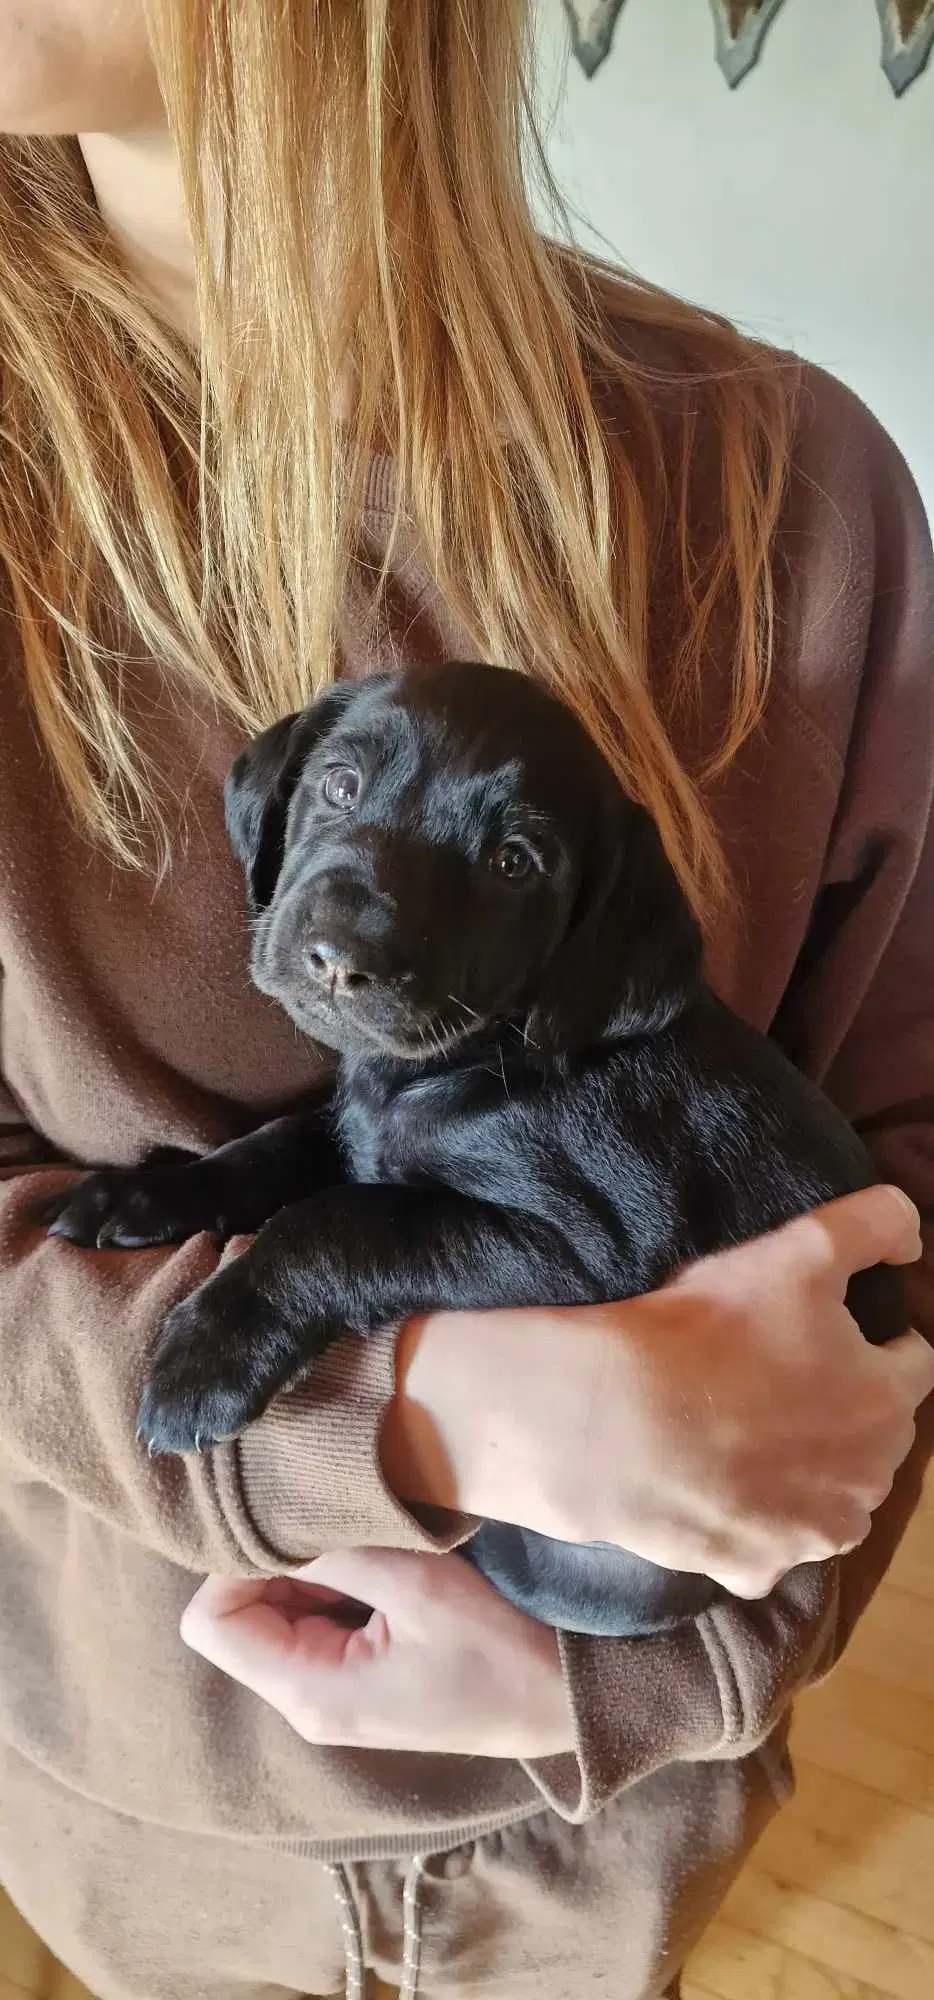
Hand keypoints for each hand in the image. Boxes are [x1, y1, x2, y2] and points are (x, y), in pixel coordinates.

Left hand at [180, 1548, 571, 1757]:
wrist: (558, 1703)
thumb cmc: (495, 1651)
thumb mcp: (415, 1585)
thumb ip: (333, 1554)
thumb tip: (270, 1520)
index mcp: (308, 1691)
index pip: (211, 1622)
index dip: (233, 1567)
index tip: (289, 1529)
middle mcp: (304, 1702)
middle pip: (239, 1616)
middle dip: (277, 1564)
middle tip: (338, 1529)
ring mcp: (329, 1695)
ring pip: (277, 1614)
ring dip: (311, 1572)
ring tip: (370, 1548)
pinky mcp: (355, 1682)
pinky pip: (314, 1622)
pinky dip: (335, 1586)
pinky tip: (383, 1571)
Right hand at [382, 1186, 932, 1598]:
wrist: (614, 1421)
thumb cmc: (709, 1332)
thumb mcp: (800, 1249)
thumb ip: (873, 1225)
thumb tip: (910, 1239)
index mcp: (887, 1403)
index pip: (913, 1360)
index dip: (868, 1338)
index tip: (815, 1327)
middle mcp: (868, 1482)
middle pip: (874, 1434)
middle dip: (841, 1404)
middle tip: (770, 1373)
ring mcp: (812, 1537)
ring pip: (828, 1494)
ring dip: (805, 1467)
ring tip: (740, 1427)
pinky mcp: (756, 1568)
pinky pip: (767, 1540)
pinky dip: (750, 1517)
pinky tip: (711, 1481)